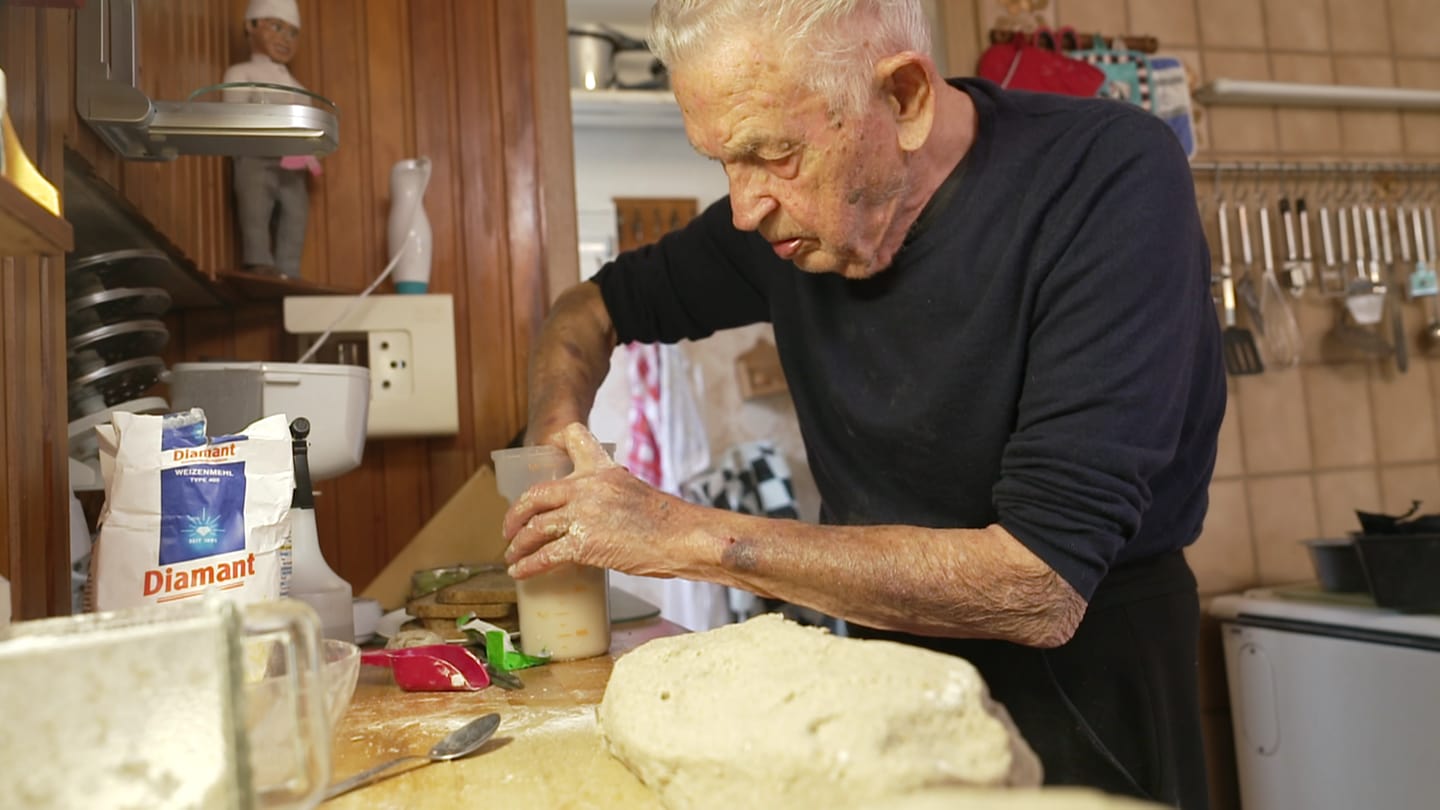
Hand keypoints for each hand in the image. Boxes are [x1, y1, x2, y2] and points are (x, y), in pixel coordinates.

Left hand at [502, 423, 704, 579]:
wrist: (683, 536)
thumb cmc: (670, 522)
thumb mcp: (638, 493)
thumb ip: (613, 496)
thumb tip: (602, 516)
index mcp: (604, 470)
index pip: (575, 439)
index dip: (555, 442)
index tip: (544, 451)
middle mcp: (588, 486)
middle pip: (536, 495)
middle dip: (516, 514)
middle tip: (510, 528)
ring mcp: (583, 514)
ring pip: (535, 528)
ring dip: (519, 544)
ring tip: (512, 555)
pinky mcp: (583, 542)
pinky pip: (545, 555)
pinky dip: (528, 566)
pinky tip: (520, 572)